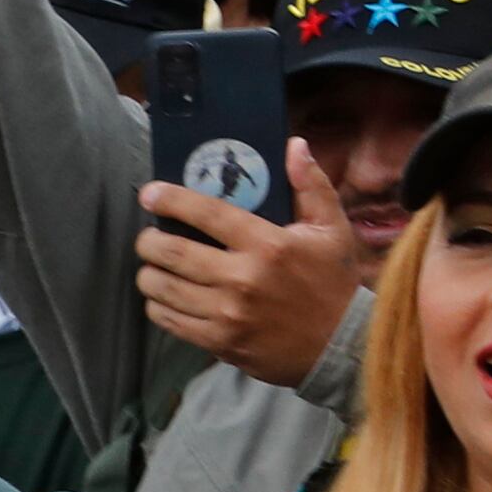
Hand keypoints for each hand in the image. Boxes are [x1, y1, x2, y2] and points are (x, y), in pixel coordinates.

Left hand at [133, 139, 369, 386]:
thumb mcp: (332, 229)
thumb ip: (311, 185)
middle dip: (149, 241)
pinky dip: (158, 306)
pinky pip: (169, 320)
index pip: (207, 213)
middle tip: (150, 237)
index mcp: (268, 244)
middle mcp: (243, 278)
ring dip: (149, 274)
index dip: (171, 199)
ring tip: (155, 267)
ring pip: (162, 288)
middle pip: (171, 252)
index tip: (150, 194)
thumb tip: (294, 145)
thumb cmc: (334, 283)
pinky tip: (167, 297)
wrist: (342, 346)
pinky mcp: (220, 341)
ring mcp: (228, 313)